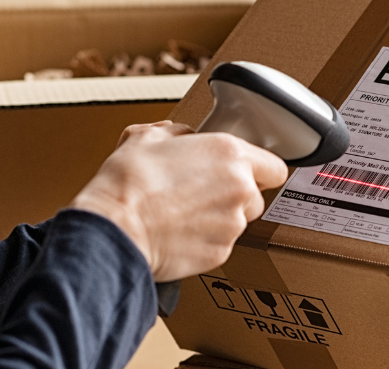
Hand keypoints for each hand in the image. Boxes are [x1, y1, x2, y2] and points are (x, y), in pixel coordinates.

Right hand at [71, 121, 287, 281]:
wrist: (115, 228)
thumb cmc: (128, 183)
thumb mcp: (147, 137)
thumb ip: (176, 133)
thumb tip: (180, 136)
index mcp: (230, 155)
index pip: (274, 166)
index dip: (259, 169)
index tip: (245, 172)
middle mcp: (240, 189)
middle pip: (256, 196)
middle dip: (235, 195)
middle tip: (202, 192)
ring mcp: (232, 225)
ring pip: (238, 222)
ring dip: (218, 218)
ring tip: (183, 214)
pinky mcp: (220, 254)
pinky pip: (220, 244)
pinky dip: (204, 241)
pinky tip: (178, 233)